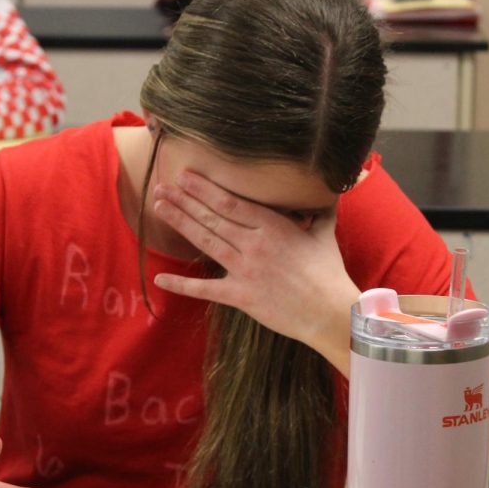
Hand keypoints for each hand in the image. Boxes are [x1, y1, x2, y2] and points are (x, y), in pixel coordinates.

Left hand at [151, 171, 359, 371]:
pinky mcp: (241, 296)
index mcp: (272, 226)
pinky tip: (159, 280)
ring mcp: (245, 270)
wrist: (329, 311)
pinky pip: (206, 290)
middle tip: (161, 187)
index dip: (204, 188)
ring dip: (180, 223)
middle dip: (184, 200)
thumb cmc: (328, 272)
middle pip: (212, 217)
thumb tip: (328, 195)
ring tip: (159, 208)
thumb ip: (320, 212)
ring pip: (206, 241)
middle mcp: (254, 244)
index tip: (185, 176)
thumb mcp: (323, 235)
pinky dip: (182, 286)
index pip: (230, 202)